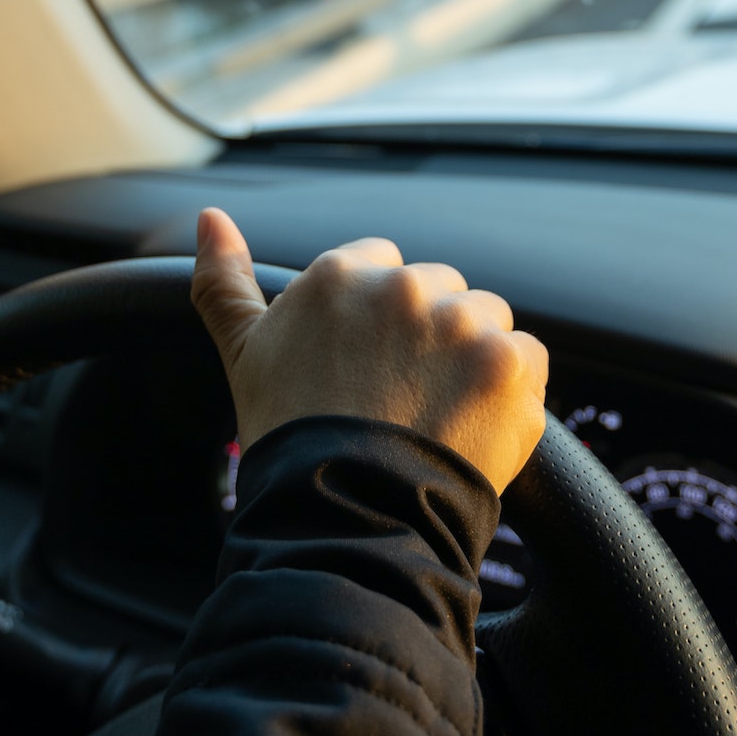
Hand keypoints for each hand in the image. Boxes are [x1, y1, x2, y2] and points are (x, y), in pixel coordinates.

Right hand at [191, 207, 547, 493]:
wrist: (343, 518)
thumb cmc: (291, 439)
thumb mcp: (244, 354)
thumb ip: (224, 281)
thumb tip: (210, 217)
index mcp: (341, 274)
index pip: (385, 265)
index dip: (382, 323)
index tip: (370, 367)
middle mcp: (403, 286)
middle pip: (441, 291)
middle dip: (430, 339)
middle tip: (402, 399)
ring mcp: (459, 322)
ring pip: (487, 320)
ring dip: (474, 360)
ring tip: (439, 416)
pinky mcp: (506, 363)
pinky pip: (527, 359)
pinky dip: (512, 393)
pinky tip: (475, 427)